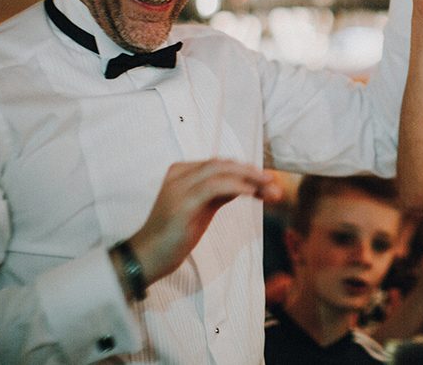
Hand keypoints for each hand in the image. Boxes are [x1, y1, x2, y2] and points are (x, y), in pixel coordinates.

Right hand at [126, 159, 280, 284]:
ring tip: (270, 187)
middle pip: (223, 164)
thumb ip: (221, 193)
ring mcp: (179, 186)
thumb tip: (247, 185)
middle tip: (275, 183)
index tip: (268, 181)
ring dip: (249, 178)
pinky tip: (251, 192)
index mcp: (183, 171)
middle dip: (252, 172)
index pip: (220, 164)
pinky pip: (213, 186)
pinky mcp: (182, 202)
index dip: (246, 170)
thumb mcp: (202, 208)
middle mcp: (180, 174)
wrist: (147, 257)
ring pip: (220, 170)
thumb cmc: (175, 234)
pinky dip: (235, 186)